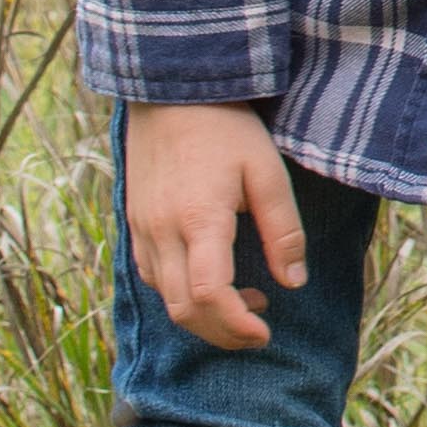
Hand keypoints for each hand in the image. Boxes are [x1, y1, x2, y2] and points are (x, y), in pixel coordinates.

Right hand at [123, 102, 305, 353]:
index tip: (265, 334)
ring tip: (247, 301)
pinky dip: (180, 295)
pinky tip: (211, 280)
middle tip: (259, 329)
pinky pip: (152, 277)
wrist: (170, 92)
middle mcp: (162, 232)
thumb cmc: (225, 127)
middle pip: (183, 310)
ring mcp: (142, 230)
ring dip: (203, 316)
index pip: (209, 296)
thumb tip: (293, 282)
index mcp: (199, 219)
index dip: (237, 326)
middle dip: (222, 333)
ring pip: (165, 299)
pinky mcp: (133, 225)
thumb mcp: (267, 171)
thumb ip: (284, 230)